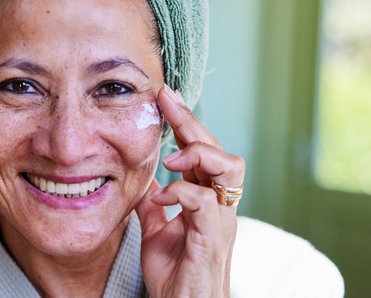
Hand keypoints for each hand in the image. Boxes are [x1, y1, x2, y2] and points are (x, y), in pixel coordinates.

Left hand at [135, 85, 244, 297]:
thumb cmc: (176, 275)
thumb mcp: (156, 230)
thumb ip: (153, 203)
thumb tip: (140, 179)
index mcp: (207, 199)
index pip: (202, 150)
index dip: (185, 121)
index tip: (165, 96)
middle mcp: (220, 205)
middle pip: (219, 149)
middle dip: (192, 121)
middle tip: (167, 101)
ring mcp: (220, 221)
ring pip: (229, 168)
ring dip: (199, 153)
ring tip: (171, 157)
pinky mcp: (212, 240)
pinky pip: (206, 203)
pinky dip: (182, 191)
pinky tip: (163, 194)